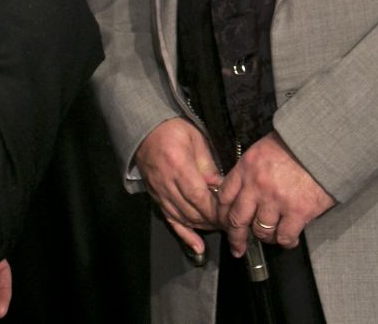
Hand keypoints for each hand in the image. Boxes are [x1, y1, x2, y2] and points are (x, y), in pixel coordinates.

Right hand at [134, 117, 222, 254]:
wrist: (146, 130)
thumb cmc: (172, 130)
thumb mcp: (195, 139)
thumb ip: (208, 165)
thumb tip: (222, 188)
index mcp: (178, 165)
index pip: (198, 196)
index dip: (214, 209)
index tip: (230, 214)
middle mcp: (166, 183)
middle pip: (192, 211)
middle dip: (213, 220)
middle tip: (231, 224)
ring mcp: (159, 193)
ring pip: (183, 219)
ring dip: (203, 227)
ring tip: (220, 229)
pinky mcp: (156, 198)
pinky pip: (171, 220)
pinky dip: (185, 235)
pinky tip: (197, 247)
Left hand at [216, 132, 334, 256]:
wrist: (324, 145)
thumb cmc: (296, 145)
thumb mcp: (264, 149)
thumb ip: (251, 169)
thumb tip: (243, 190)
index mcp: (247, 167)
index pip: (225, 196)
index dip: (223, 213)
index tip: (225, 222)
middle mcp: (257, 185)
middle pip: (237, 219)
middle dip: (236, 237)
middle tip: (237, 247)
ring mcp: (276, 200)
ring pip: (261, 231)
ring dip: (265, 237)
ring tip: (271, 236)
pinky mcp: (297, 211)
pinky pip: (284, 237)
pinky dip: (286, 241)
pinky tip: (289, 238)